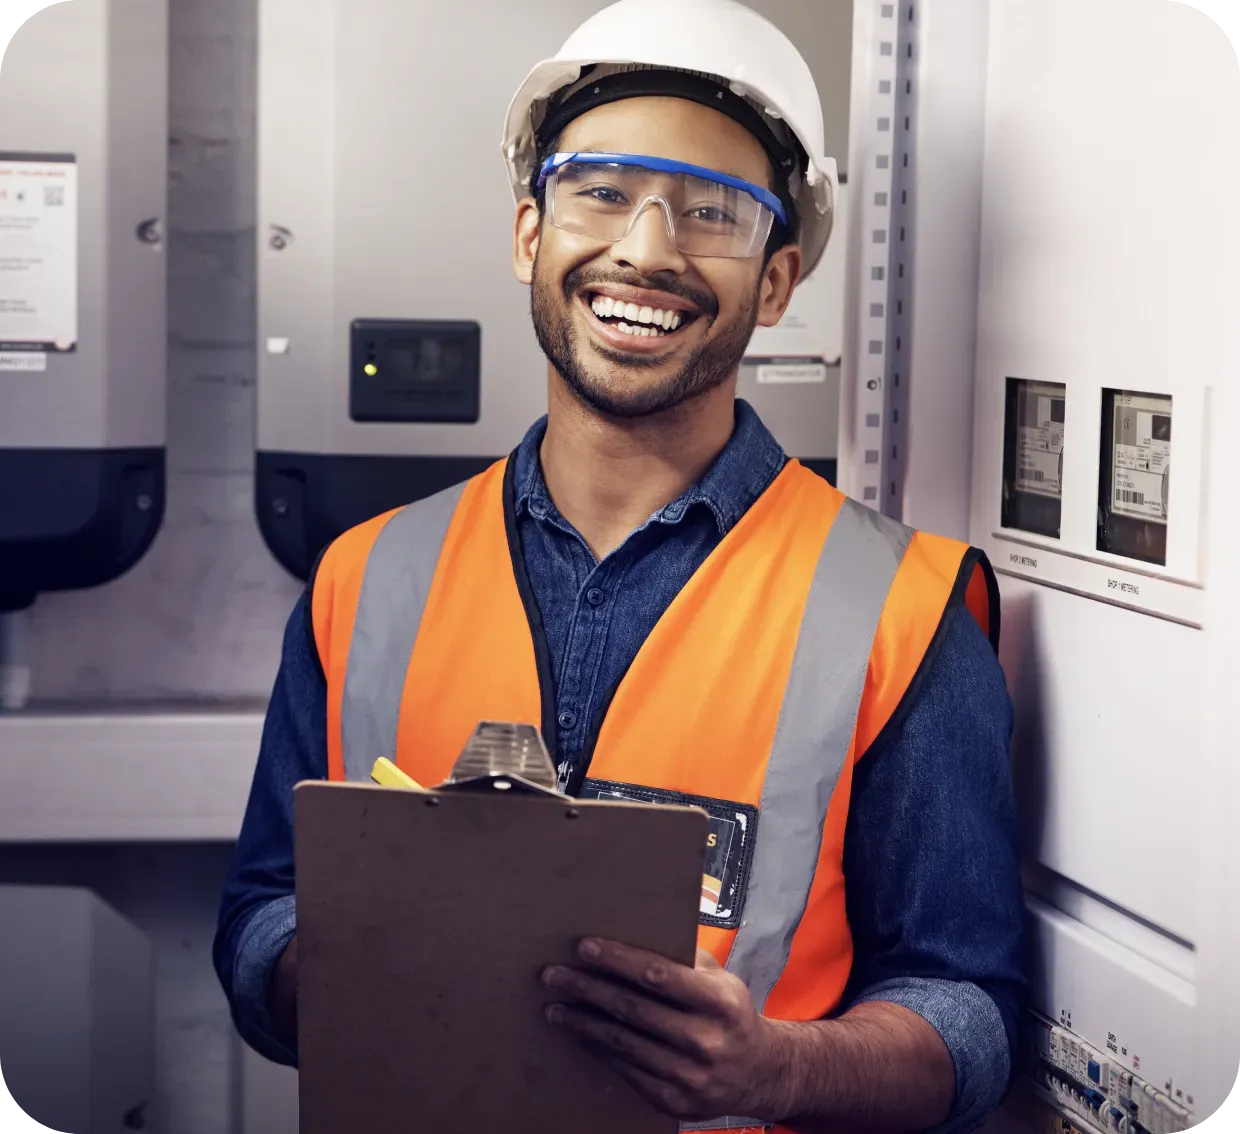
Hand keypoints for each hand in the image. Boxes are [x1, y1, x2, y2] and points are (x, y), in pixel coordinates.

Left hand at [541, 938, 790, 1122]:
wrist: (758, 1073)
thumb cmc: (729, 1013)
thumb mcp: (720, 979)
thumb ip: (684, 960)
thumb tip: (634, 932)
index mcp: (718, 1001)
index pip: (659, 975)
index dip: (618, 960)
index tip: (585, 947)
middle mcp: (704, 1039)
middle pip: (633, 1009)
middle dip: (588, 989)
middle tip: (554, 974)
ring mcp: (688, 1074)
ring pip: (623, 1042)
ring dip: (582, 1022)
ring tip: (555, 1006)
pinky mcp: (673, 1100)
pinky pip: (626, 1069)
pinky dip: (598, 1049)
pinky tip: (579, 1033)